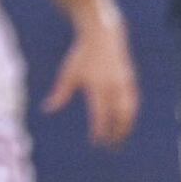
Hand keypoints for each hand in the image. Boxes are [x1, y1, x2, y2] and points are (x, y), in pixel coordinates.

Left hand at [42, 18, 138, 147]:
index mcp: (98, 86)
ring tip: (120, 138)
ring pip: (130, 111)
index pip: (101, 114)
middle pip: (120, 116)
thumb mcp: (69, 73)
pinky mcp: (131, 80)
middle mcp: (114, 86)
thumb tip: (46, 110)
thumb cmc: (82, 55)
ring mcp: (125, 83)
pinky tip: (125, 123)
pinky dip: (130, 115)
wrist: (103, 34)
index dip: (100, 130)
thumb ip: (60, 93)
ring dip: (126, 126)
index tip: (96, 142)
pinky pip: (133, 102)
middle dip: (117, 133)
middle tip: (112, 147)